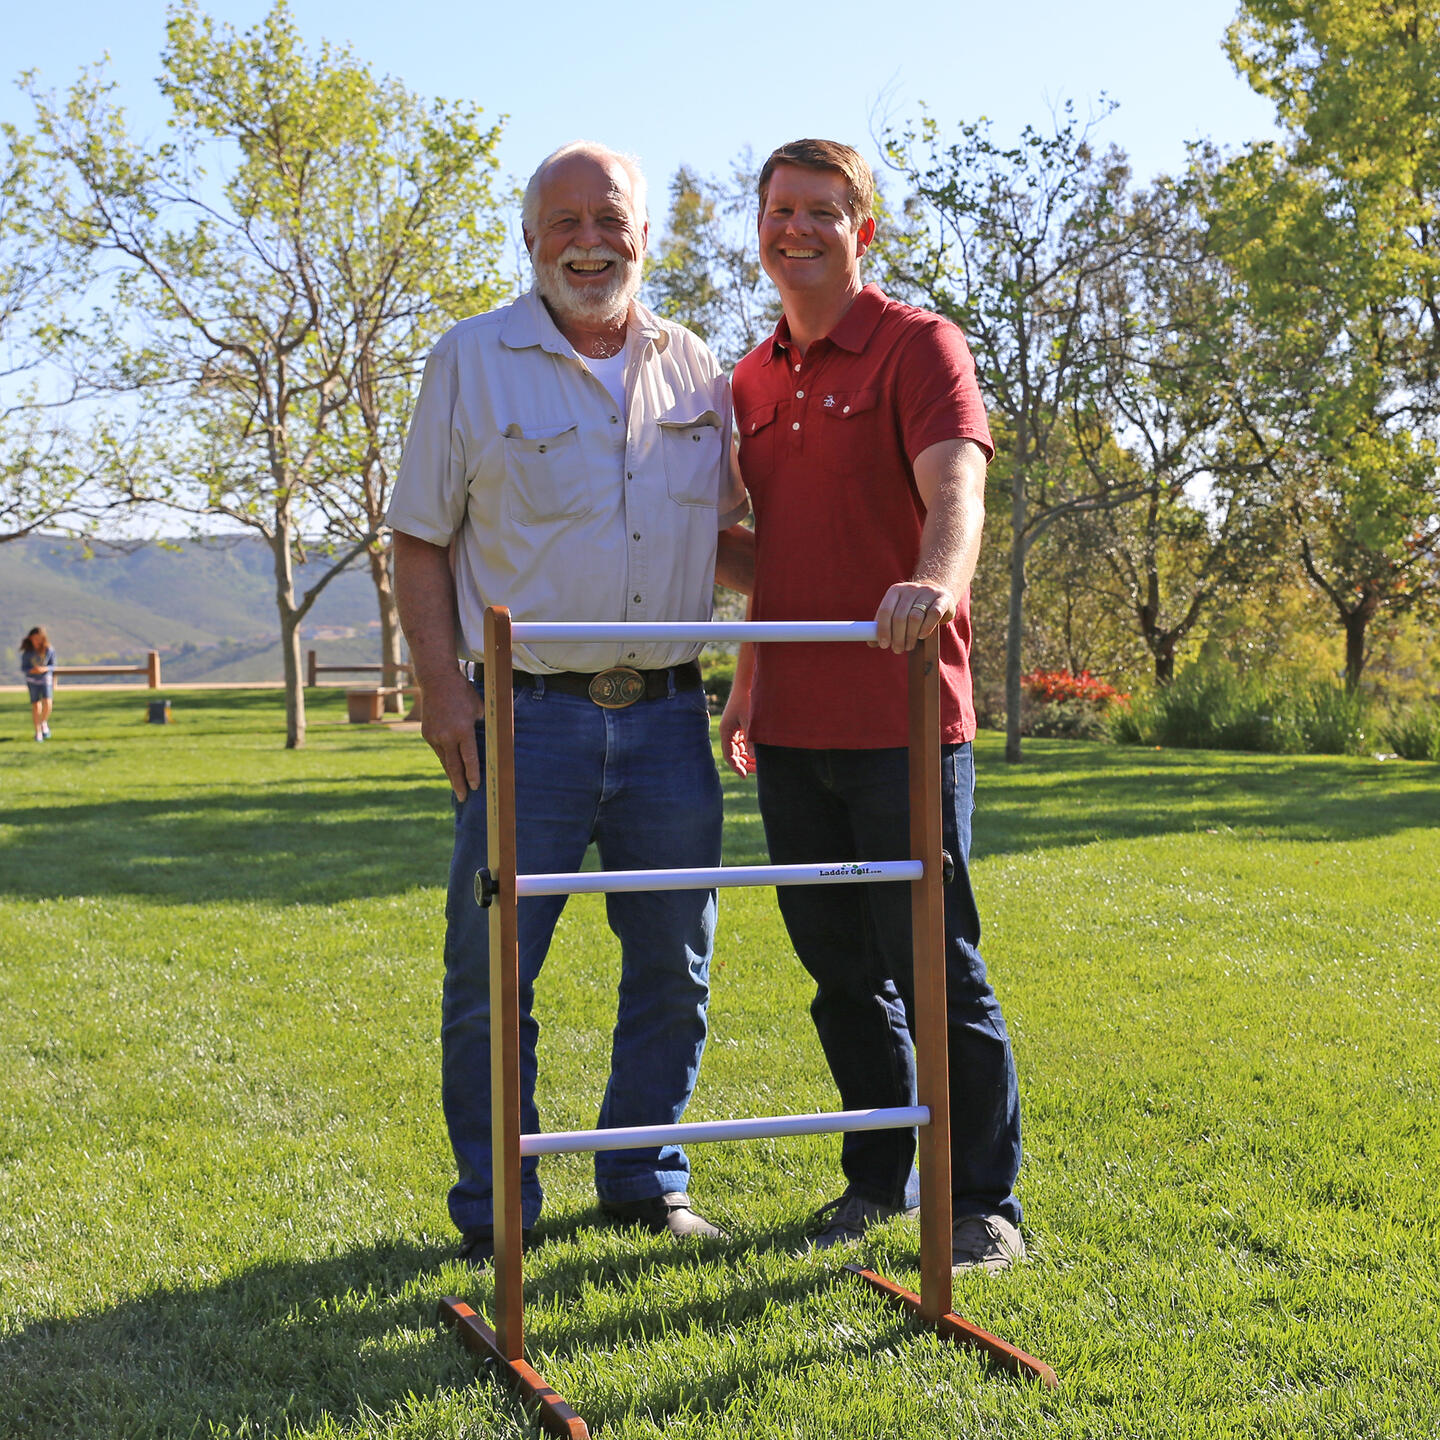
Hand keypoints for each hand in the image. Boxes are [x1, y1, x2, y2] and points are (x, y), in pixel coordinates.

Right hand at [420, 672, 482, 800]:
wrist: (437, 681)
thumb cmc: (463, 693)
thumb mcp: (480, 708)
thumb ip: (484, 725)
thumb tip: (495, 738)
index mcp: (462, 730)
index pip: (469, 758)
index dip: (472, 775)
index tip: (476, 787)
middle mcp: (446, 736)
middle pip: (453, 766)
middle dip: (459, 784)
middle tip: (463, 798)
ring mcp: (434, 736)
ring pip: (444, 761)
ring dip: (452, 774)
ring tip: (458, 787)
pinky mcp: (427, 734)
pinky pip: (438, 751)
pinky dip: (445, 760)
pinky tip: (451, 768)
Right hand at [720, 689, 755, 776]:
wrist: (748, 683)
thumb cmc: (748, 700)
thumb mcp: (750, 721)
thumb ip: (752, 739)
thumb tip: (753, 758)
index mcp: (726, 731)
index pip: (729, 756)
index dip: (737, 767)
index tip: (745, 776)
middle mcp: (728, 732)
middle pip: (735, 754)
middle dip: (745, 763)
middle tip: (759, 770)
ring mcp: (734, 729)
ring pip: (740, 749)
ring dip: (749, 757)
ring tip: (762, 763)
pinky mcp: (741, 726)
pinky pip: (744, 742)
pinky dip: (752, 748)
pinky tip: (762, 751)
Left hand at [871, 582, 955, 652]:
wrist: (938, 592)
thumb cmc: (912, 607)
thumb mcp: (897, 611)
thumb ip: (884, 625)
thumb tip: (871, 643)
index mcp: (895, 591)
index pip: (885, 611)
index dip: (883, 629)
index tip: (884, 645)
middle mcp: (910, 588)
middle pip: (900, 617)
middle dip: (897, 637)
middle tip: (897, 649)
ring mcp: (927, 592)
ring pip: (915, 618)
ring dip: (910, 636)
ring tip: (908, 646)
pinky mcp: (942, 599)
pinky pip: (933, 615)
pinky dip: (926, 628)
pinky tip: (921, 636)